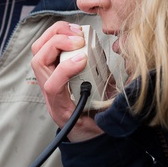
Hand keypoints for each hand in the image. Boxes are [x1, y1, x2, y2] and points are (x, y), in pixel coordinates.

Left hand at [31, 22, 103, 141]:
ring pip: (39, 51)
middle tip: (79, 39)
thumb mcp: (107, 117)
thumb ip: (113, 101)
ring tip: (77, 32)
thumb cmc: (96, 125)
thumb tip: (129, 84)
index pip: (52, 86)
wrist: (86, 134)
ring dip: (55, 35)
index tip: (84, 60)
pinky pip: (47, 47)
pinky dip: (59, 34)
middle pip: (38, 61)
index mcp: (60, 108)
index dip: (65, 70)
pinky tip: (75, 33)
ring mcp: (48, 79)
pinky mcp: (53, 68)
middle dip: (57, 43)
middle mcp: (50, 92)